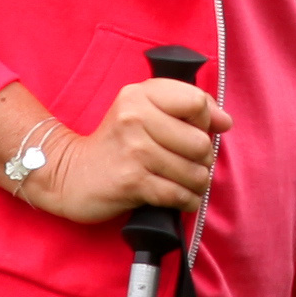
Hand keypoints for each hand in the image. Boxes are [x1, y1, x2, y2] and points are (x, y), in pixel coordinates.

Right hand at [41, 74, 226, 224]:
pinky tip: (181, 199)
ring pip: (194, 172)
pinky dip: (187, 201)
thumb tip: (225, 121)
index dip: (208, 120)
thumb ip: (183, 107)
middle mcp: (135, 117)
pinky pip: (179, 194)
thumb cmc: (115, 144)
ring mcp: (134, 150)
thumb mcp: (140, 110)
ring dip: (197, 184)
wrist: (70, 174)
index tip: (204, 131)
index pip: (196, 102)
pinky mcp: (132, 181)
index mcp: (139, 94)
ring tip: (185, 183)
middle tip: (190, 163)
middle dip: (203, 159)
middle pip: (200, 141)